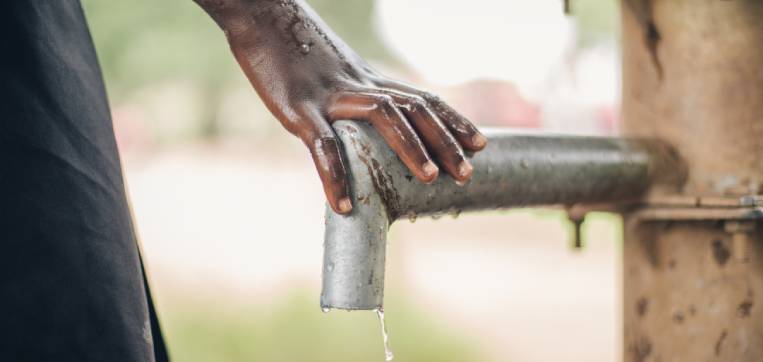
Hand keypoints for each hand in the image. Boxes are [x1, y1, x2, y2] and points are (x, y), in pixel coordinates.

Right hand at [196, 0, 486, 213]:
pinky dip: (333, 176)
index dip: (454, 122)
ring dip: (409, 147)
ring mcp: (330, 96)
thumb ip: (354, 96)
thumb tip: (370, 123)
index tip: (481, 144)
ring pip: (383, 116)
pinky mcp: (299, 108)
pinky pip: (321, 144)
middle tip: (467, 174)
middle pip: (413, 109)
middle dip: (444, 141)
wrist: (260, 16)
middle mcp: (359, 86)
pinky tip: (341, 205)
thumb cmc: (294, 49)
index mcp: (369, 80)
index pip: (422, 99)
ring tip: (429, 180)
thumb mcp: (334, 72)